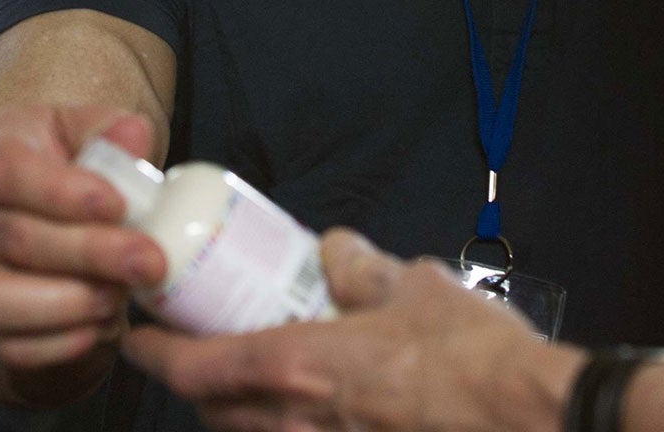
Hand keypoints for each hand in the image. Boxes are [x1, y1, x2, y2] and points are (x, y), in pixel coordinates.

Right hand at [0, 105, 166, 373]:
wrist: (34, 202)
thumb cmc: (69, 159)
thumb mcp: (87, 128)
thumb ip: (112, 131)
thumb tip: (134, 139)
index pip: (8, 172)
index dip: (63, 193)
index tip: (119, 206)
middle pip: (16, 238)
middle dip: (92, 254)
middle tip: (150, 262)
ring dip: (69, 304)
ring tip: (122, 294)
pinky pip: (7, 345)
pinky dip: (59, 343)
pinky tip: (103, 323)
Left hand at [125, 230, 581, 431]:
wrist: (526, 418)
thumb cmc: (470, 357)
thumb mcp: (417, 287)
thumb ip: (365, 268)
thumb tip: (337, 249)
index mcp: (296, 367)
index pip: (194, 369)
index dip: (154, 354)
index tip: (137, 336)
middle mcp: (293, 424)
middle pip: (211, 413)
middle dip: (196, 384)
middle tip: (201, 348)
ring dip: (239, 411)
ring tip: (258, 378)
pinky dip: (285, 428)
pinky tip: (313, 410)